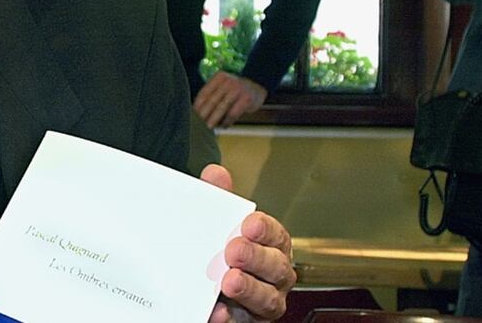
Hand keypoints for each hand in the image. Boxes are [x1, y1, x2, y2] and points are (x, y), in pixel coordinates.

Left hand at [194, 71, 266, 127]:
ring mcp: (238, 89)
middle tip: (198, 124)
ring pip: (222, 107)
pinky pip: (233, 113)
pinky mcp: (246, 98)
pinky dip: (227, 121)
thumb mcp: (224, 86)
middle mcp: (228, 81)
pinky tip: (224, 126)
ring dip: (214, 119)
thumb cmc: (235, 90)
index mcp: (219, 77)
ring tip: (209, 127)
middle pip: (212, 100)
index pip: (204, 92)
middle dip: (204, 114)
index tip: (192, 115)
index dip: (197, 105)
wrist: (258, 87)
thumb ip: (212, 94)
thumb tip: (195, 110)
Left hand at [201, 165, 294, 322]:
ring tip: (229, 282)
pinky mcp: (247, 322)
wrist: (204, 289)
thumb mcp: (219, 224)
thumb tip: (216, 174)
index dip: (265, 229)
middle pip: (276, 267)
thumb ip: (219, 200)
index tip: (249, 223)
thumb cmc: (222, 251)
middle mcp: (274, 276)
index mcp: (271, 246)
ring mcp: (263, 302)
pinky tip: (218, 311)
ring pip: (267, 299)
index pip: (277, 235)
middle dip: (256, 258)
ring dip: (249, 289)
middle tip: (233, 250)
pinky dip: (230, 318)